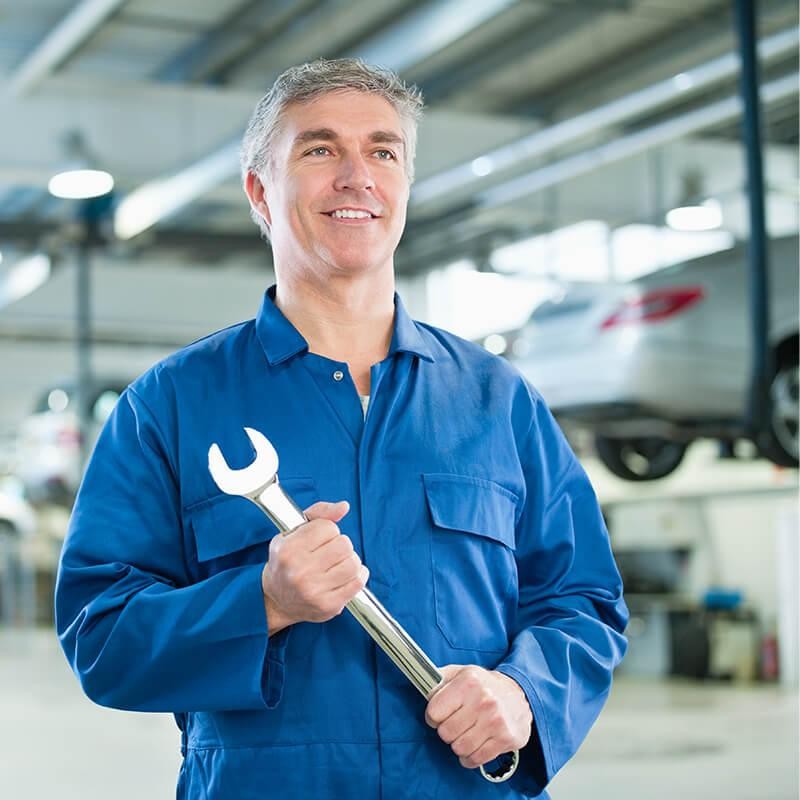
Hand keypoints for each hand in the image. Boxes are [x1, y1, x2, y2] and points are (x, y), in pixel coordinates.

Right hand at [262, 500, 367, 633]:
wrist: (276, 600)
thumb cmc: (287, 561)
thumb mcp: (293, 532)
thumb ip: (319, 513)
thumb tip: (344, 506)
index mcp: (288, 550)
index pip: (329, 527)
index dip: (328, 530)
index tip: (320, 538)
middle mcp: (299, 571)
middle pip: (344, 545)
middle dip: (341, 545)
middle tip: (330, 552)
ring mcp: (314, 591)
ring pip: (353, 563)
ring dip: (351, 560)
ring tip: (339, 564)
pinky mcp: (328, 606)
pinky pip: (358, 583)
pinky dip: (359, 575)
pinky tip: (348, 575)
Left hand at [425, 665, 532, 769]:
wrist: (518, 692)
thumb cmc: (483, 685)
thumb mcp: (460, 673)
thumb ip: (438, 679)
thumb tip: (419, 682)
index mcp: (468, 682)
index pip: (434, 712)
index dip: (433, 716)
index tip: (440, 715)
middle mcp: (483, 700)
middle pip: (446, 733)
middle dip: (447, 731)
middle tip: (455, 723)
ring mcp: (496, 721)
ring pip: (459, 748)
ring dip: (459, 744)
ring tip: (466, 733)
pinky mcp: (505, 738)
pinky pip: (476, 759)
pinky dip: (470, 757)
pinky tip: (474, 744)